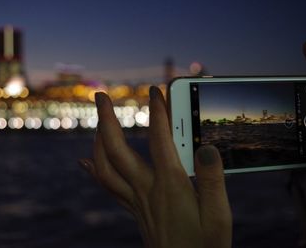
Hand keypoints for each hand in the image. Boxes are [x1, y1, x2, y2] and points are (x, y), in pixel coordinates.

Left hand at [79, 86, 231, 247]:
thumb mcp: (220, 216)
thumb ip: (213, 180)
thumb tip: (206, 146)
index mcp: (171, 186)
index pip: (161, 140)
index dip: (158, 112)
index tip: (155, 89)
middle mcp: (146, 190)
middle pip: (117, 149)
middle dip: (106, 119)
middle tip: (100, 95)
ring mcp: (135, 200)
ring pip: (105, 166)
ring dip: (97, 139)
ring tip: (98, 120)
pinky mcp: (134, 209)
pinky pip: (107, 186)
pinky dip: (94, 169)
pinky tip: (86, 161)